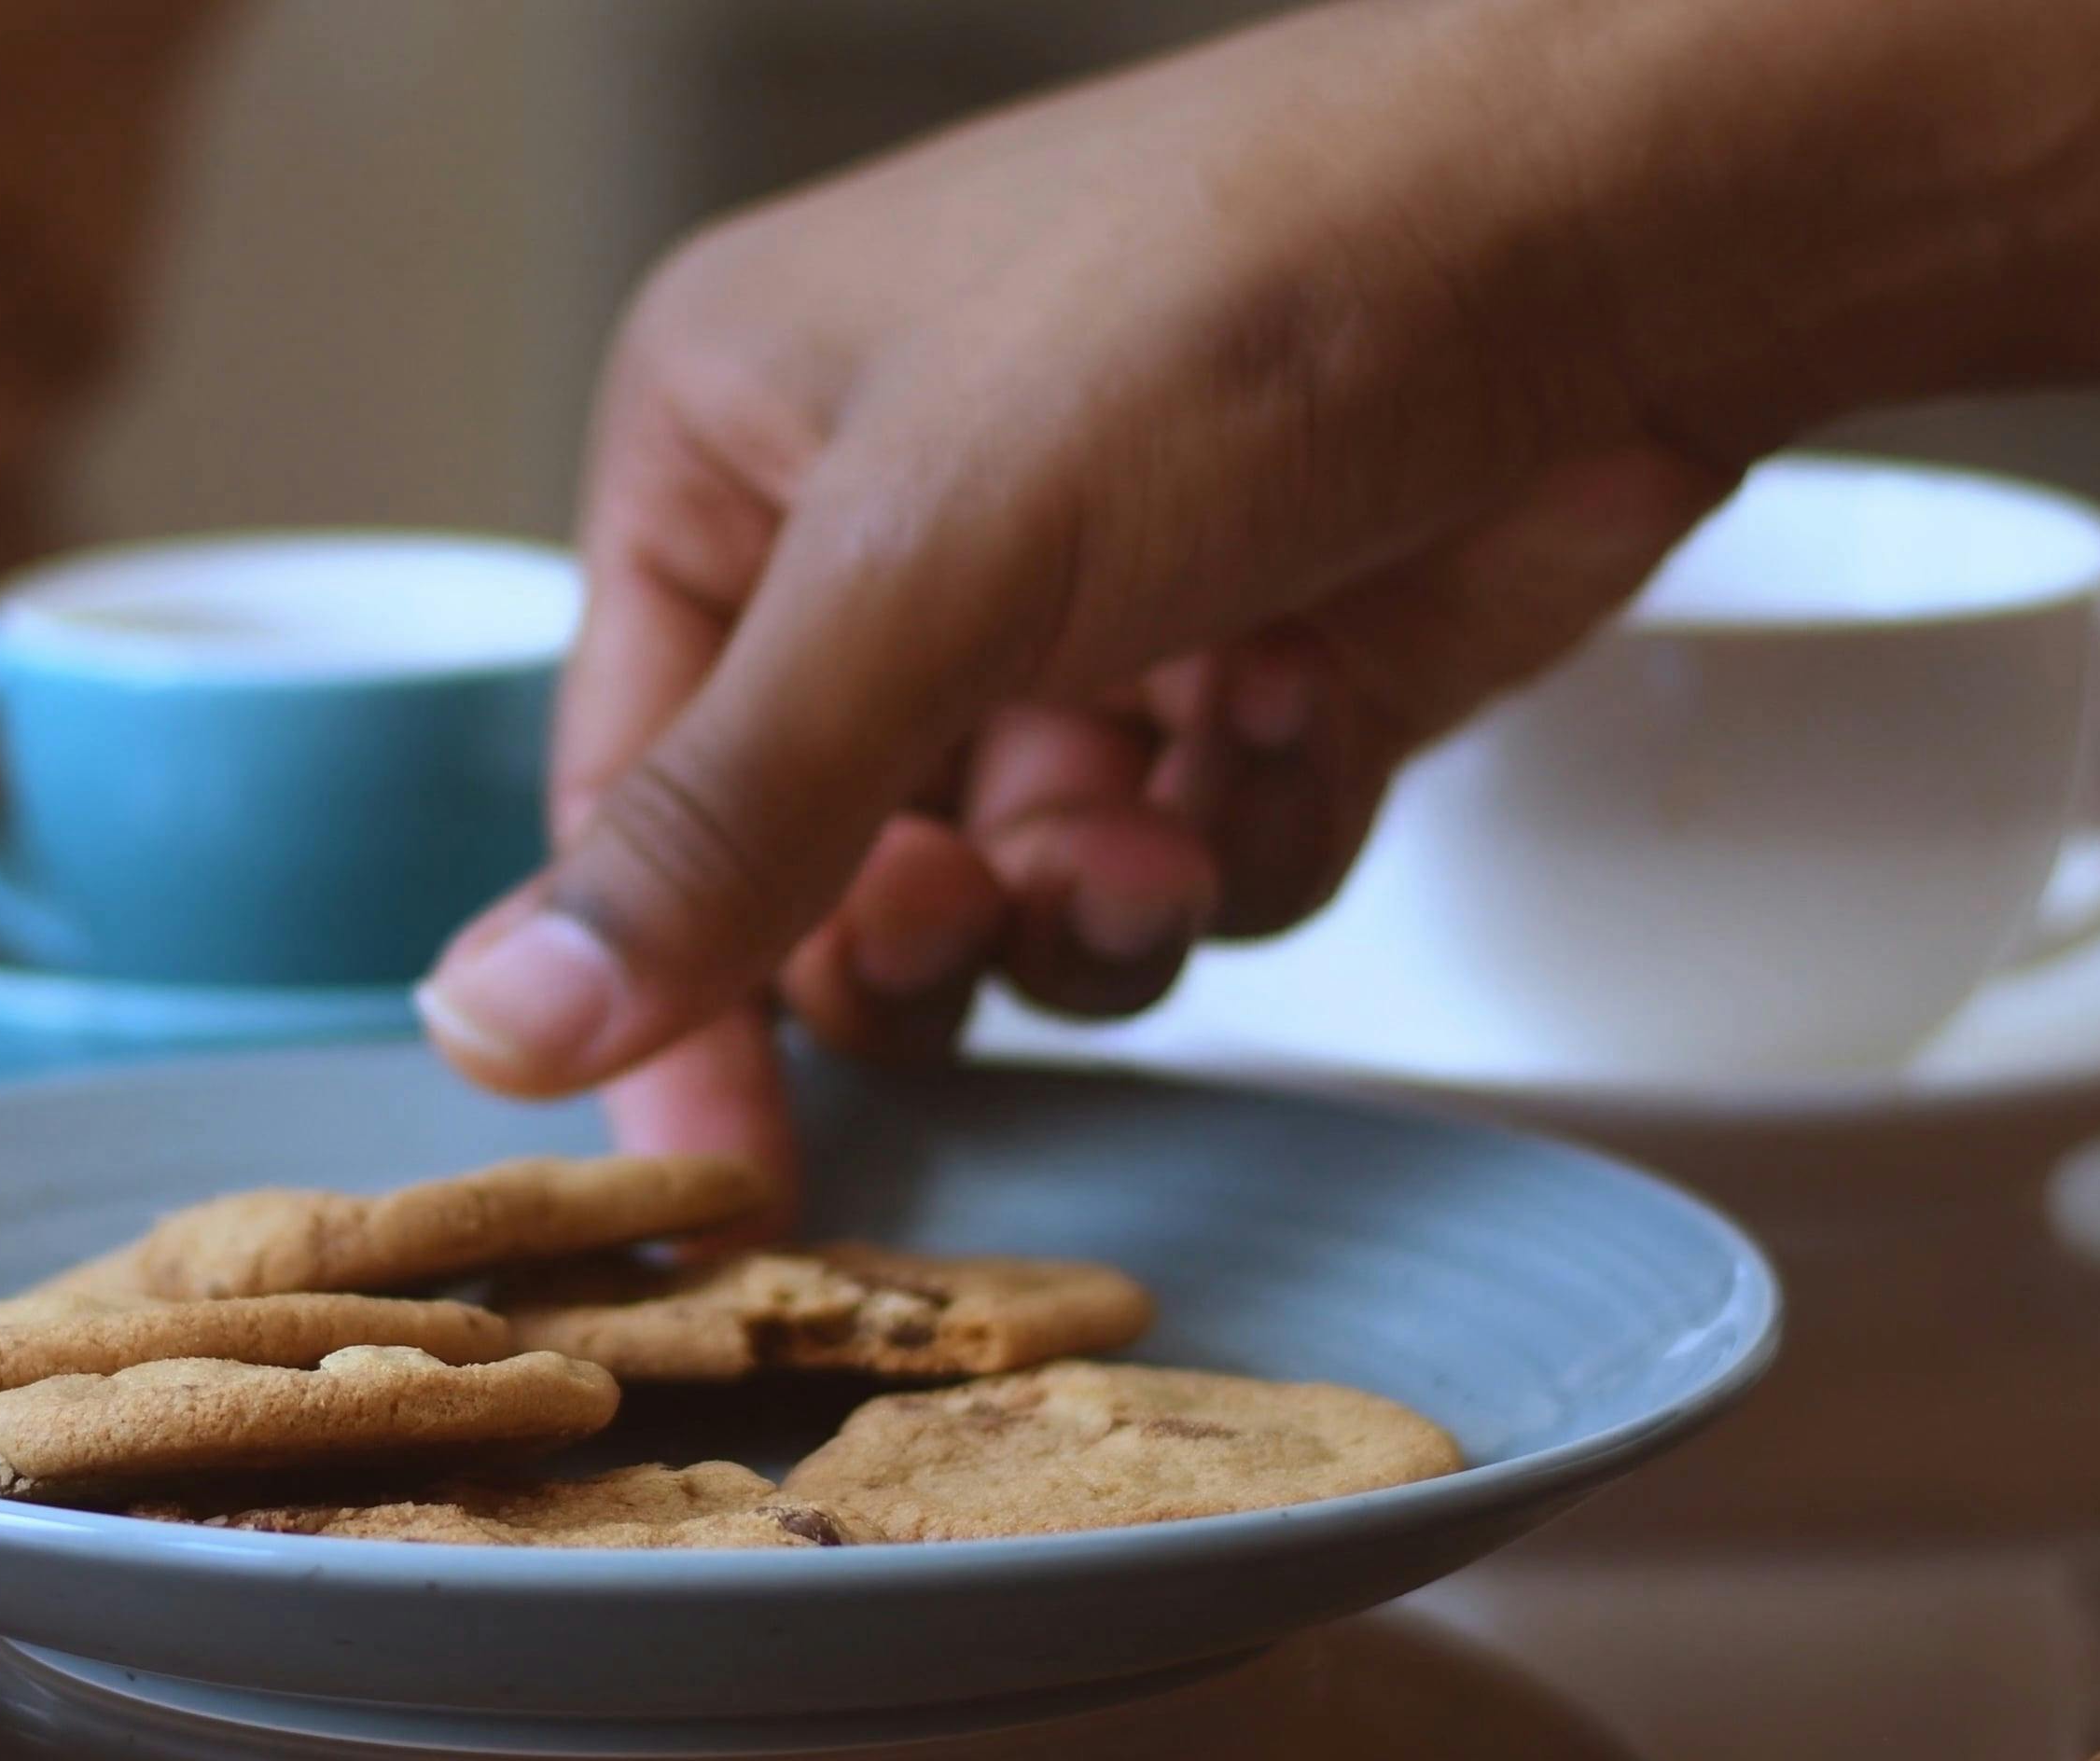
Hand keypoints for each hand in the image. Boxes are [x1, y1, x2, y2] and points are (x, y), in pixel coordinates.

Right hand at [415, 0, 1735, 1179]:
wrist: (1616, 226)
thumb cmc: (1232, 296)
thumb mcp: (925, 571)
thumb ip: (718, 828)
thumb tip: (483, 1025)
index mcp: (731, 453)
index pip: (630, 795)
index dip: (674, 1004)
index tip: (724, 1194)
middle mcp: (889, 540)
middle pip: (824, 878)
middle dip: (917, 931)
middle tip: (968, 911)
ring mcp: (1086, 617)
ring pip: (1024, 905)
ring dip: (1097, 901)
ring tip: (1166, 807)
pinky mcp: (1259, 681)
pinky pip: (1203, 870)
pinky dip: (1254, 830)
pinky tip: (1310, 696)